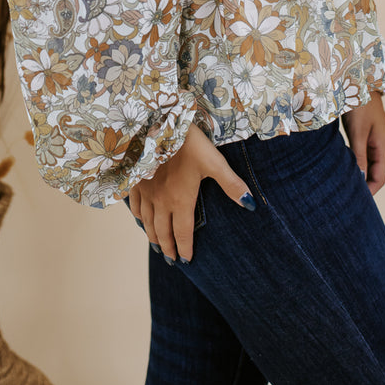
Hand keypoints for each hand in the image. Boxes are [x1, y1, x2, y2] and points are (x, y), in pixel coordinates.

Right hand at [128, 122, 254, 263]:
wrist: (156, 124)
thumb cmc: (188, 143)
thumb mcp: (214, 162)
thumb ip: (231, 184)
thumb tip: (250, 204)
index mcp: (180, 200)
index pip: (182, 233)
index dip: (184, 249)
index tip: (186, 260)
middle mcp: (161, 202)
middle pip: (163, 232)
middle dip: (168, 248)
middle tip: (172, 259)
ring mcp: (146, 192)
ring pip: (147, 222)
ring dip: (153, 236)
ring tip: (158, 245)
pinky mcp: (135, 180)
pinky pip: (135, 206)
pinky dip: (139, 217)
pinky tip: (141, 218)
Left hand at [341, 92, 384, 195]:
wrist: (360, 81)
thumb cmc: (360, 104)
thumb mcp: (358, 131)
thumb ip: (359, 155)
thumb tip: (359, 179)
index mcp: (383, 146)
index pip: (380, 177)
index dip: (370, 192)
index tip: (356, 202)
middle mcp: (382, 145)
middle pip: (376, 172)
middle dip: (364, 186)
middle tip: (347, 197)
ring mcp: (375, 139)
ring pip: (369, 164)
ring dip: (360, 175)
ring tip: (345, 186)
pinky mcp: (367, 133)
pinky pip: (363, 154)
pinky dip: (356, 163)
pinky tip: (344, 167)